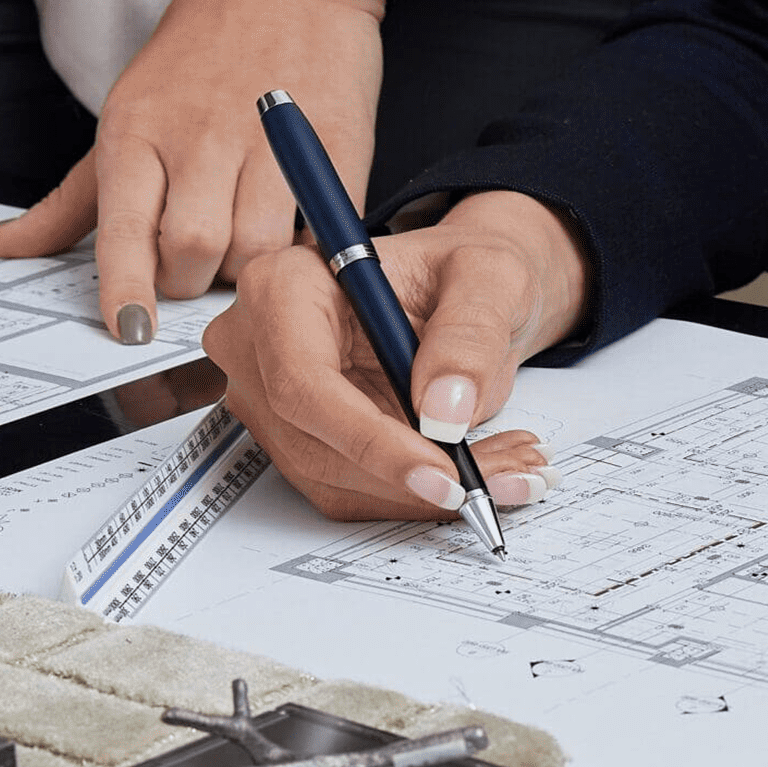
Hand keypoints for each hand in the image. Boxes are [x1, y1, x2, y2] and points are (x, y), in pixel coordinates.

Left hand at [0, 0, 385, 342]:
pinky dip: (308, 247)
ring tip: (247, 239)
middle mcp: (200, 136)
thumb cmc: (202, 49)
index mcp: (138, 131)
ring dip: (250, 267)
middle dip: (193, 280)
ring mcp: (271, 141)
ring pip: (256, 251)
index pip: (122, 232)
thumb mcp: (124, 114)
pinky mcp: (335, 145)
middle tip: (199, 263)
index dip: (127, 291)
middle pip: (192, 253)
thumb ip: (69, 200)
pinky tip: (297, 228)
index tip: (130, 329)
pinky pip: (320, 229)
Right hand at [202, 191, 589, 520]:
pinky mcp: (296, 439)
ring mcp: (270, 400)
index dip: (370, 439)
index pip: (303, 382)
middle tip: (499, 479)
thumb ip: (470, 332)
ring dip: (423, 494)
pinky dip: (416, 495)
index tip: (441, 472)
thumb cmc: (459, 271)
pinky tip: (475, 471)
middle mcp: (259, 346)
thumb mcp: (488, 275)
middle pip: (315, 444)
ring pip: (335, 479)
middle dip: (412, 477)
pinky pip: (350, 489)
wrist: (458, 293)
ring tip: (508, 471)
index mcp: (284, 285)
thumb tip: (444, 410)